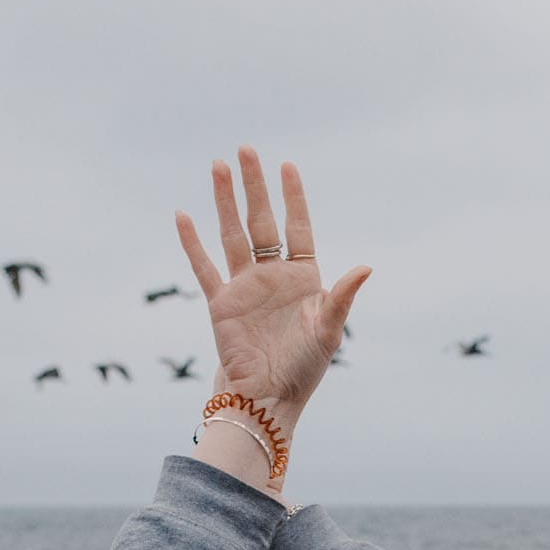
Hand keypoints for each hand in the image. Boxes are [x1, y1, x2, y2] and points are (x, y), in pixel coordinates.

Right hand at [176, 146, 369, 421]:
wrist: (267, 400)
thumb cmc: (303, 370)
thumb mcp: (328, 331)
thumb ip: (342, 297)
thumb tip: (366, 267)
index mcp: (303, 279)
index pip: (297, 228)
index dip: (293, 198)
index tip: (287, 166)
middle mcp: (272, 277)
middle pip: (262, 221)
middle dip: (254, 186)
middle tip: (246, 150)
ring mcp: (244, 287)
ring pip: (233, 234)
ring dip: (224, 201)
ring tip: (217, 165)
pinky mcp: (221, 303)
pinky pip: (205, 267)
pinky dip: (193, 243)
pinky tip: (183, 215)